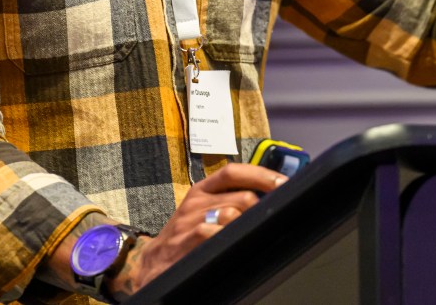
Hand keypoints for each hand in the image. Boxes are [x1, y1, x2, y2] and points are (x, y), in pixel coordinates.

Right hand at [106, 163, 286, 298]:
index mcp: (202, 189)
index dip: (261, 174)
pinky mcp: (186, 241)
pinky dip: (228, 238)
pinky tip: (232, 246)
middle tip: (272, 219)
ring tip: (249, 235)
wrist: (151, 264)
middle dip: (262, 208)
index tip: (284, 182)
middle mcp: (196, 201)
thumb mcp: (202, 211)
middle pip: (242, 196)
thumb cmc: (183, 237)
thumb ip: (228, 200)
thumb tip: (268, 196)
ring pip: (232, 213)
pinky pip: (214, 233)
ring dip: (246, 225)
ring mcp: (190, 221)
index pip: (234, 171)